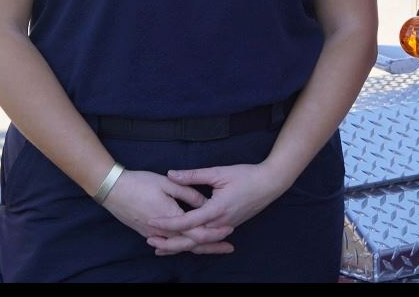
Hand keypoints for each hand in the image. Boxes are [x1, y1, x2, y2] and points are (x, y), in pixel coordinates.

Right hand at [102, 169, 234, 254]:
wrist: (113, 190)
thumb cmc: (140, 182)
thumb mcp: (166, 182)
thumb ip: (187, 192)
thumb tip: (204, 201)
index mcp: (170, 216)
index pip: (197, 231)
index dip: (214, 232)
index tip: (230, 230)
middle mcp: (163, 231)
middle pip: (191, 244)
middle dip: (211, 246)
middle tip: (228, 247)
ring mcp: (154, 234)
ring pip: (180, 247)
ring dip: (198, 248)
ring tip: (215, 248)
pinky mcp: (147, 233)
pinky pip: (169, 244)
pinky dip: (181, 247)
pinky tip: (189, 246)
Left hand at [145, 164, 285, 255]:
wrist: (269, 184)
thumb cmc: (246, 175)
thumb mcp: (219, 172)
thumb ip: (194, 175)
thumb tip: (172, 173)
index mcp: (216, 209)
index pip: (186, 221)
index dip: (167, 222)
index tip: (151, 220)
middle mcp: (219, 224)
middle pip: (190, 239)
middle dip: (169, 242)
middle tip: (149, 239)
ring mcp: (224, 228)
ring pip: (198, 242)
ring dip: (179, 245)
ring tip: (160, 246)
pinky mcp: (227, 227)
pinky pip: (207, 239)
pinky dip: (192, 241)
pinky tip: (182, 241)